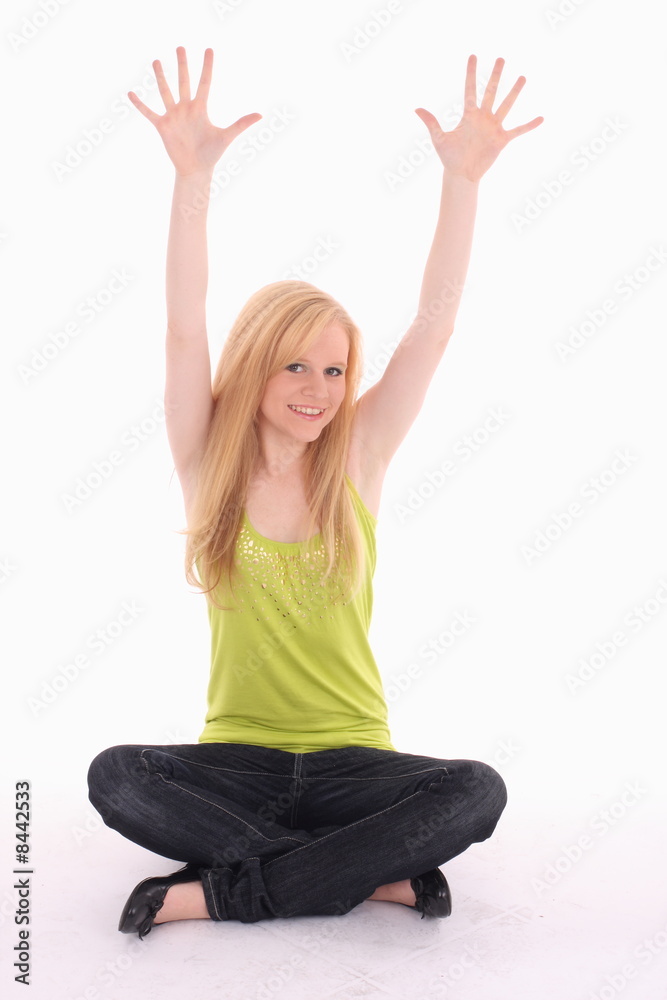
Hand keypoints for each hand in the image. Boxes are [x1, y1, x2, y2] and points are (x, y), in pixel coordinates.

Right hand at [128, 46, 261, 176]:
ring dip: (160, 77)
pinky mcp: (162, 126)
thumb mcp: (227, 137)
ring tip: (156, 61)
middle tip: (180, 47)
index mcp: (201, 108)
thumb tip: (261, 115)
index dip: (207, 67)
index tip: (209, 50)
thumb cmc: (212, 154)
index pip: (205, 82)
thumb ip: (241, 124)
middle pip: (184, 81)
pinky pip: (149, 113)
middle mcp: (186, 108)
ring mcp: (173, 116)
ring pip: (166, 92)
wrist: (196, 170)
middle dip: (182, 65)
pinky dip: (140, 104)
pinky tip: (130, 93)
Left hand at [415, 55, 543, 181]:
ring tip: (523, 77)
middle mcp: (483, 118)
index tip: (473, 57)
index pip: (470, 89)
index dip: (471, 74)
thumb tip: (417, 109)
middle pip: (491, 92)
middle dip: (496, 76)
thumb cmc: (449, 157)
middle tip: (501, 58)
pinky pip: (518, 131)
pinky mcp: (502, 140)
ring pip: (506, 105)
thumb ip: (431, 123)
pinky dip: (529, 125)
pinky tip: (541, 118)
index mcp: (468, 115)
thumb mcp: (439, 139)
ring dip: (515, 92)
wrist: (461, 175)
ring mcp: (494, 128)